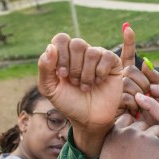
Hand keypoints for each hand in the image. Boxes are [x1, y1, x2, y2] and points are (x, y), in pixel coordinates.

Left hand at [38, 33, 121, 157]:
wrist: (89, 119)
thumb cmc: (69, 103)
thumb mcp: (50, 89)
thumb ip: (45, 68)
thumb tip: (50, 47)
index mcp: (65, 55)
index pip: (61, 39)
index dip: (61, 55)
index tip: (62, 75)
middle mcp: (82, 53)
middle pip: (77, 43)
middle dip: (74, 67)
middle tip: (74, 82)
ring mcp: (98, 57)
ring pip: (92, 52)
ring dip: (87, 74)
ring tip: (86, 87)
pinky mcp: (113, 63)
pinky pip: (107, 56)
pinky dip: (100, 72)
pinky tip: (99, 82)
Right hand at [97, 114, 158, 158]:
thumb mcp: (106, 157)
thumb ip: (114, 143)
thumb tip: (120, 140)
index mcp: (115, 132)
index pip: (127, 119)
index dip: (132, 127)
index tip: (135, 137)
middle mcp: (130, 131)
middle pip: (143, 125)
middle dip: (145, 135)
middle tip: (146, 150)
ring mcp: (146, 137)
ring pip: (157, 130)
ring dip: (157, 140)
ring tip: (155, 156)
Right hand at [118, 26, 158, 115]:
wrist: (135, 138)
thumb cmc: (149, 117)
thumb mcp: (158, 97)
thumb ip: (155, 79)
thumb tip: (145, 63)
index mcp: (129, 74)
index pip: (128, 55)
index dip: (128, 41)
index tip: (128, 27)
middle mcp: (119, 78)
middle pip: (132, 70)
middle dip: (143, 84)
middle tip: (145, 97)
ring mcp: (113, 88)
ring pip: (129, 82)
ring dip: (138, 96)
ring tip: (137, 107)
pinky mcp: (111, 100)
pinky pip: (126, 95)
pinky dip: (133, 104)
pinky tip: (131, 109)